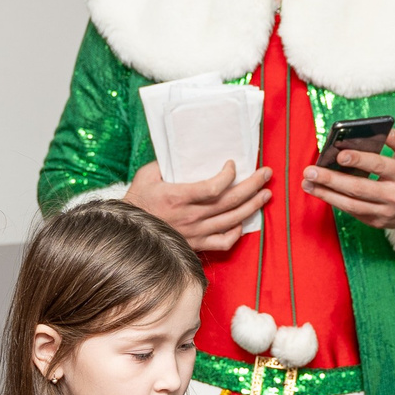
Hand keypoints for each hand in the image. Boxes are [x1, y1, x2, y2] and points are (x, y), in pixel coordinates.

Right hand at [125, 160, 272, 254]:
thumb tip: (183, 150)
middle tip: (266, 174)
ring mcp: (196, 233)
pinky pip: (223, 242)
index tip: (233, 164)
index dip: (229, 176)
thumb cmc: (137, 202)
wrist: (128, 234)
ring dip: (252, 206)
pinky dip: (236, 233)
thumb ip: (165, 164)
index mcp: (179, 197)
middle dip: (253, 186)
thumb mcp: (147, 176)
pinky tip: (243, 222)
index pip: (213, 188)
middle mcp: (191, 216)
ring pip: (232, 220)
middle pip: (230, 202)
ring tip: (265, 194)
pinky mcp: (196, 244)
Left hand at [302, 129, 394, 235]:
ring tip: (307, 183)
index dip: (359, 160)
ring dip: (326, 194)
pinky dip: (334, 201)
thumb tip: (372, 129)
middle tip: (310, 172)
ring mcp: (386, 212)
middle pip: (359, 188)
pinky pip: (352, 211)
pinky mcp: (378, 222)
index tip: (339, 154)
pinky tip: (320, 191)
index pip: (379, 166)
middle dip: (332, 180)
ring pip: (351, 204)